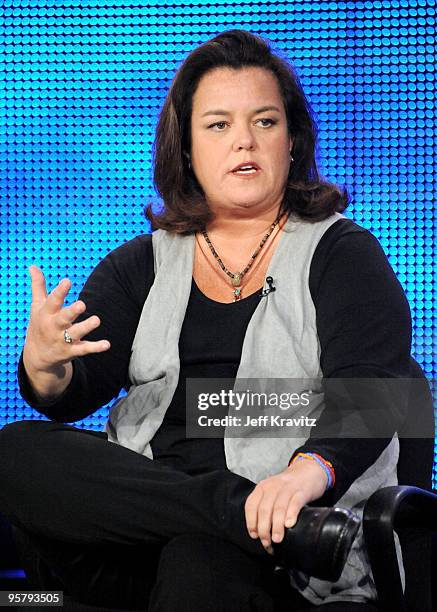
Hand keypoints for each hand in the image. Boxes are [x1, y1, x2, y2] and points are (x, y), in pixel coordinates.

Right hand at [23, 265, 109, 386]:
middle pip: (63, 318)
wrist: (37, 357)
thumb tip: (33, 266)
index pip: (52, 301)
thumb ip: (38, 286)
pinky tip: (107, 344)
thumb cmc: (39, 325)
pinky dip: (96, 347)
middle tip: (82, 305)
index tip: (67, 281)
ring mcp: (63, 340)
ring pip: (75, 333)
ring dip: (86, 327)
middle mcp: (54, 327)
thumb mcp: (37, 306)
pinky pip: (84, 349)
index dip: (59, 291)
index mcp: (46, 314)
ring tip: (97, 320)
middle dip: (72, 312)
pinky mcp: (72, 351)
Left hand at [244, 458, 328, 553]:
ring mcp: (287, 488)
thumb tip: (260, 534)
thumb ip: (265, 508)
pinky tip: (289, 525)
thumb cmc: (287, 488)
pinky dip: (291, 514)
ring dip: (276, 526)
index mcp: (262, 487)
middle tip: (267, 543)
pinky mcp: (302, 491)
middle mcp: (273, 486)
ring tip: (277, 539)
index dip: (251, 522)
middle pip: (264, 509)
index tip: (254, 536)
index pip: (251, 505)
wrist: (307, 471)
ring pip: (278, 507)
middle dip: (264, 529)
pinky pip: (295, 503)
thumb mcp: (272, 493)